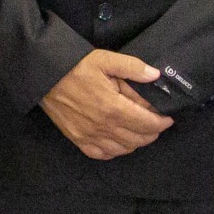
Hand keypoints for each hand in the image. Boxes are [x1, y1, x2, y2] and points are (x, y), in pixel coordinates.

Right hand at [41, 48, 170, 159]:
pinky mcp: (78, 139)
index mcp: (114, 107)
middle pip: (138, 139)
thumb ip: (133, 67)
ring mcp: (90, 135)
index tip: (168, 118)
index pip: (147, 123)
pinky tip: (119, 143)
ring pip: (123, 149)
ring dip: (136, 143)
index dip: (162, 123)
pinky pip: (102, 154)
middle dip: (152, 133)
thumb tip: (155, 75)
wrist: (45, 76)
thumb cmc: (76, 66)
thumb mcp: (106, 59)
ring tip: (140, 132)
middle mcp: (104, 126)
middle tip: (156, 124)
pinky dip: (115, 151)